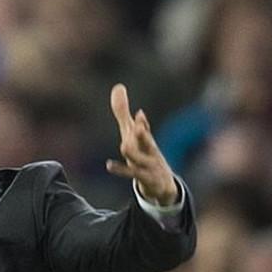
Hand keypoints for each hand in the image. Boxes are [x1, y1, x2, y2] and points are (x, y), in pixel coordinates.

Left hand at [106, 83, 177, 204]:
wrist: (163, 183)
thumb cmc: (144, 152)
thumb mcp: (132, 132)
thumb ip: (123, 112)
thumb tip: (118, 87)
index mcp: (145, 140)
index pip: (143, 131)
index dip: (141, 124)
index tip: (138, 114)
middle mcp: (148, 152)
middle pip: (146, 142)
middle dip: (142, 134)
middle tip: (137, 125)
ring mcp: (148, 166)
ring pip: (141, 159)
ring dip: (134, 153)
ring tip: (125, 146)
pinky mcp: (144, 178)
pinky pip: (132, 174)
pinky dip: (121, 170)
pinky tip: (109, 165)